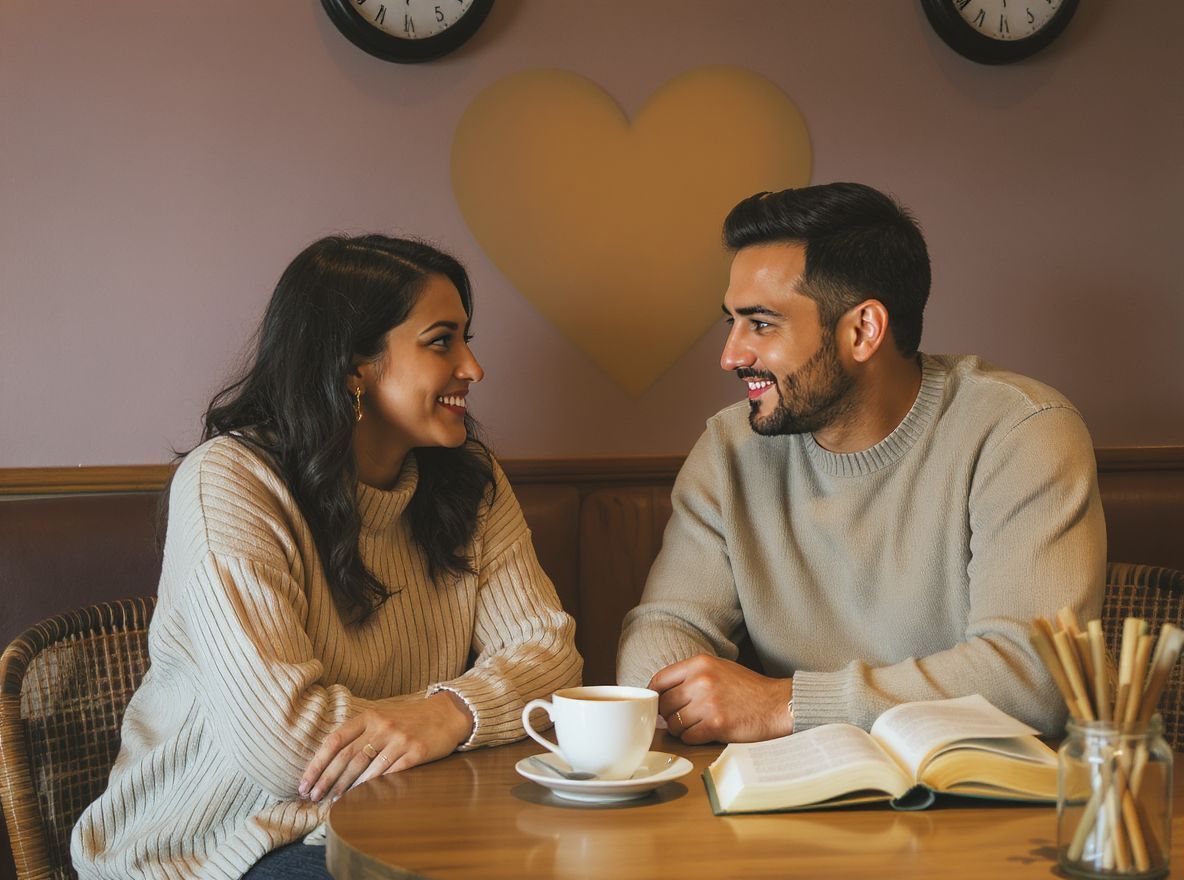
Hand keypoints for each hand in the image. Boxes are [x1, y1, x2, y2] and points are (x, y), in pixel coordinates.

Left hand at [299, 691, 472, 802]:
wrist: (447, 713)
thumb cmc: (409, 718)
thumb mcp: (382, 716)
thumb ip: (360, 732)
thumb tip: (330, 759)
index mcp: (369, 716)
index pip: (335, 740)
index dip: (317, 763)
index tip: (305, 783)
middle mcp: (382, 725)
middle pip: (347, 757)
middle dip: (326, 780)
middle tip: (313, 798)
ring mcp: (399, 738)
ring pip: (366, 767)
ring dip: (346, 787)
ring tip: (334, 801)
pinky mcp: (416, 751)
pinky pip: (390, 772)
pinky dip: (373, 786)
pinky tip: (361, 797)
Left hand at [649, 654, 792, 744]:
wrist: (777, 704)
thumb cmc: (748, 688)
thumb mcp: (719, 668)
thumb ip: (691, 675)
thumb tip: (660, 693)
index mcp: (699, 663)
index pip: (659, 680)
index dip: (654, 695)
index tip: (656, 704)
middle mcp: (700, 680)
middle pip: (663, 704)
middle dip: (668, 715)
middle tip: (680, 718)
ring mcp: (707, 703)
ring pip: (673, 723)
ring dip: (681, 729)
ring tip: (697, 725)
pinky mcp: (715, 725)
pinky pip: (687, 737)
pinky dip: (693, 738)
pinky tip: (706, 732)